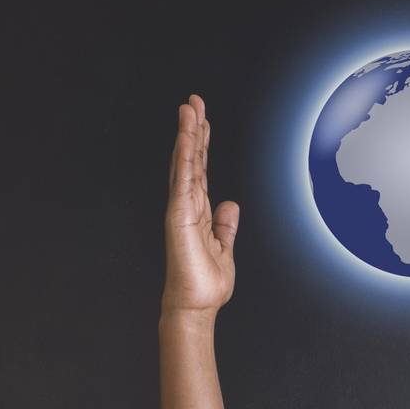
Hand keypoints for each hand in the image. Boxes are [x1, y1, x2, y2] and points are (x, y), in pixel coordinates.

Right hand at [162, 94, 239, 313]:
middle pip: (190, 160)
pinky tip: (186, 136)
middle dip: (193, 129)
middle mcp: (187, 206)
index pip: (200, 170)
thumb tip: (230, 205)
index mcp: (198, 212)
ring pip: (185, 163)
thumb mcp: (224, 249)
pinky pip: (183, 179)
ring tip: (189, 107)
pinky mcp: (178, 216)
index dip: (201, 144)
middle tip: (194, 101)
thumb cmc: (205, 285)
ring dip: (187, 134)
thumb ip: (225, 226)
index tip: (203, 120)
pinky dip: (184, 156)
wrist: (195, 307)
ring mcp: (180, 209)